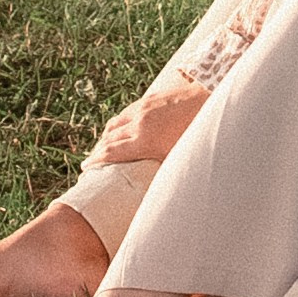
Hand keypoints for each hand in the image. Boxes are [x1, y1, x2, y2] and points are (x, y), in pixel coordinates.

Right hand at [92, 82, 206, 166]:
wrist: (213, 101)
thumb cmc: (198, 135)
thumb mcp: (178, 162)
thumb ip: (160, 176)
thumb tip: (154, 199)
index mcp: (143, 140)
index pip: (110, 152)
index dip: (95, 161)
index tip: (84, 168)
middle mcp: (139, 121)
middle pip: (109, 137)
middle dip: (98, 150)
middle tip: (91, 162)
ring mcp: (145, 106)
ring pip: (116, 121)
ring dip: (108, 134)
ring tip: (104, 146)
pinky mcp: (152, 97)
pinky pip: (128, 111)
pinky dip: (120, 122)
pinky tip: (125, 128)